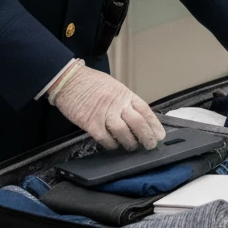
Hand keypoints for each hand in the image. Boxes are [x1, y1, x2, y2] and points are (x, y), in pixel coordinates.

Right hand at [48, 63, 165, 151]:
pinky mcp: (91, 123)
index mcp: (124, 94)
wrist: (68, 79)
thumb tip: (134, 115)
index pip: (145, 110)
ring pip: (124, 133)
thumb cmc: (89, 82)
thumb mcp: (112, 86)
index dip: (154, 124)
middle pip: (138, 123)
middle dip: (147, 137)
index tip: (159, 134)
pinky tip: (114, 146)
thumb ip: (123, 100)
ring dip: (130, 143)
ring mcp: (104, 114)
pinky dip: (112, 145)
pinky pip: (105, 138)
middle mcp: (117, 104)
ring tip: (132, 148)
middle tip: (150, 145)